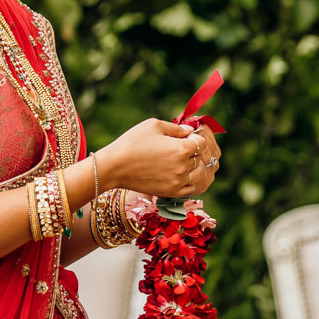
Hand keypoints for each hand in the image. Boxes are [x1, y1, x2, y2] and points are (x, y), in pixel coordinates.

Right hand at [98, 118, 221, 199]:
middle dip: (199, 150)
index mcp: (181, 149)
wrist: (114, 167)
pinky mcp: (172, 193)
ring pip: (202, 175)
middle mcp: (183, 167)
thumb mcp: (154, 125)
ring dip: (200, 166)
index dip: (197, 136)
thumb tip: (191, 131)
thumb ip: (177, 128)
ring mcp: (178, 182)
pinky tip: (191, 174)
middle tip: (191, 146)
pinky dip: (196, 181)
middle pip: (203, 158)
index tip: (189, 134)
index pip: (202, 142)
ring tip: (193, 160)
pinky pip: (194, 189)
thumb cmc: (132, 142)